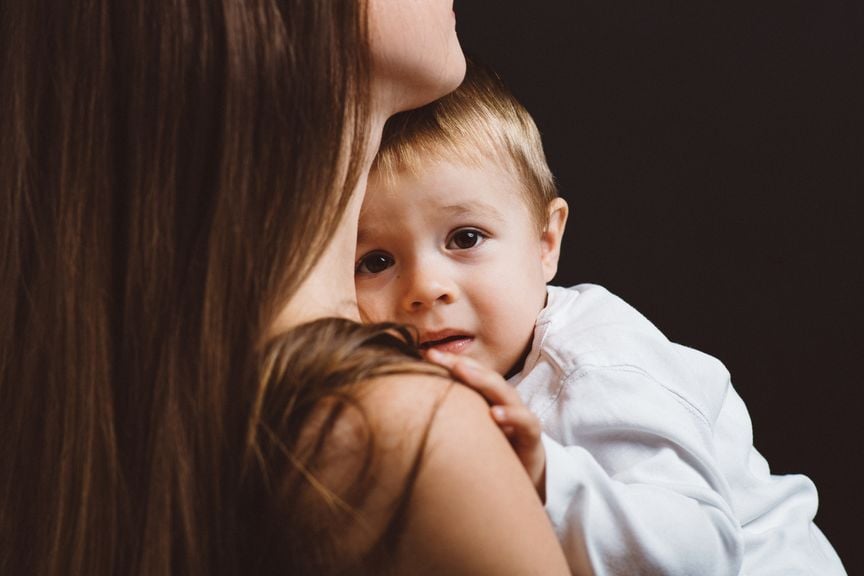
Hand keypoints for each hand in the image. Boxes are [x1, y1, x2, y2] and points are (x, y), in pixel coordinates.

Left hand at [426, 349, 545, 499]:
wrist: (519, 484)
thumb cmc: (488, 454)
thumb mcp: (466, 434)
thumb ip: (447, 417)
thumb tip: (409, 408)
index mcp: (487, 399)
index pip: (470, 374)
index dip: (450, 362)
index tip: (425, 353)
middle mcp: (504, 403)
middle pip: (485, 377)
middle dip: (461, 364)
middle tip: (437, 356)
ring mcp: (519, 418)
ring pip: (505, 392)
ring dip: (483, 381)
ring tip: (462, 371)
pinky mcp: (531, 437)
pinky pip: (526, 423)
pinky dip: (512, 416)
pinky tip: (495, 414)